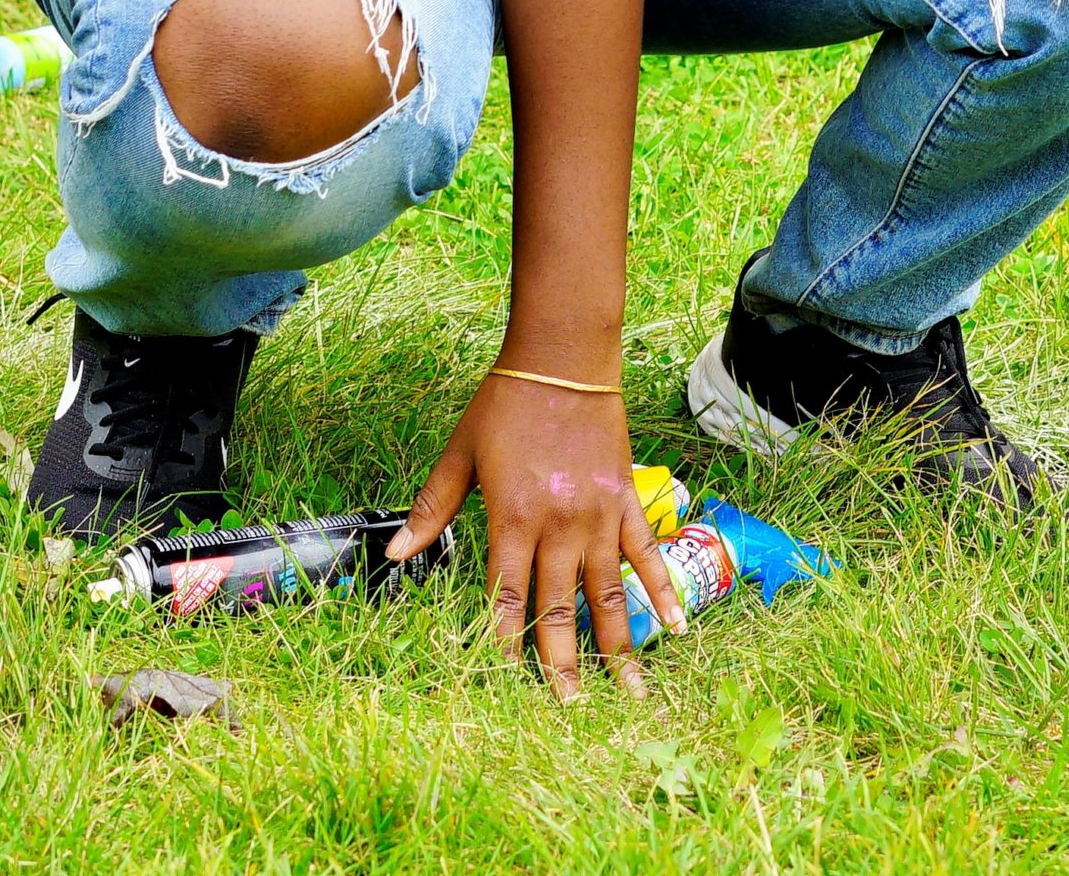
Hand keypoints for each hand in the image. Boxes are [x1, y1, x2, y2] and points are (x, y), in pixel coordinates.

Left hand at [386, 371, 685, 697]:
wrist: (562, 358)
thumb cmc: (506, 404)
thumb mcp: (460, 453)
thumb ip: (432, 508)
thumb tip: (395, 552)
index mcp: (511, 516)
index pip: (506, 595)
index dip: (506, 641)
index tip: (507, 681)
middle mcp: (556, 525)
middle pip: (557, 607)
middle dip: (561, 662)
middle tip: (570, 709)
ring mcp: (596, 515)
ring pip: (606, 593)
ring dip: (615, 645)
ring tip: (627, 690)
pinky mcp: (624, 500)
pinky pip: (645, 554)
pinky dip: (661, 591)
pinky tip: (673, 628)